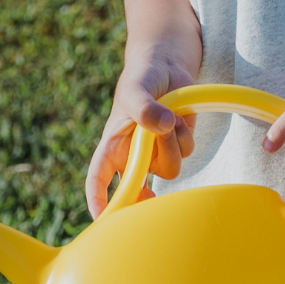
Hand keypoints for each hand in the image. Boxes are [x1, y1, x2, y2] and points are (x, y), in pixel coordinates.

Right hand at [86, 56, 196, 218]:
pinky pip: (186, 153)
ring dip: (172, 145)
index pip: (98, 179)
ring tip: (167, 118)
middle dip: (147, 192)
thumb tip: (162, 126)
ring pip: (169, 169)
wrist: (167, 66)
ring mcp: (156, 153)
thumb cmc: (142, 77)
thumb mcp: (138, 88)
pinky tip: (177, 117)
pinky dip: (184, 135)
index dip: (98, 200)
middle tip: (150, 196)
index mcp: (112, 147)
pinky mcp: (177, 145)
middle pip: (139, 188)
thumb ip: (145, 107)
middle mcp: (133, 155)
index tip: (101, 218)